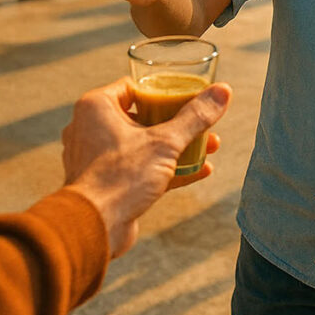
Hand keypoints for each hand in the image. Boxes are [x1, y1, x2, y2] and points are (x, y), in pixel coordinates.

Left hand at [62, 77, 231, 257]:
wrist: (95, 228)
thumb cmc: (121, 178)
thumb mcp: (166, 142)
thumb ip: (195, 117)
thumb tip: (223, 92)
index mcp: (96, 107)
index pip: (133, 87)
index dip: (162, 90)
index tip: (186, 96)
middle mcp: (91, 128)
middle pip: (143, 116)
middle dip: (178, 122)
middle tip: (203, 124)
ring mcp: (98, 156)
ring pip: (144, 144)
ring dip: (177, 146)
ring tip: (210, 147)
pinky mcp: (107, 181)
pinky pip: (141, 168)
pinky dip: (167, 168)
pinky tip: (200, 170)